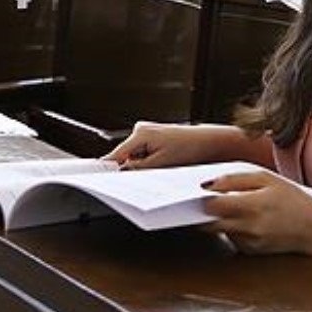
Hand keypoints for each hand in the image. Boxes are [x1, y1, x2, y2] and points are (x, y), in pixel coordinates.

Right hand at [103, 121, 231, 169]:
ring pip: (135, 157)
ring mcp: (147, 133)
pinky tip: (162, 164)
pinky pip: (144, 154)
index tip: (101, 180)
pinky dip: (150, 161)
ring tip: (161, 167)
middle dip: (132, 169)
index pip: (115, 155)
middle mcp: (141, 130)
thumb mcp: (161, 164)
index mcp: (140, 133)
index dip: (109, 170)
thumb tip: (122, 172)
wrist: (210, 142)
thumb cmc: (191, 148)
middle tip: (146, 177)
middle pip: (125, 156)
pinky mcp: (154, 138)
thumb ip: (138, 168)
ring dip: (143, 166)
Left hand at [201, 170, 311, 255]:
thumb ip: (236, 179)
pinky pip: (233, 238)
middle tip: (205, 202)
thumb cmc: (292, 199)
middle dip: (205, 213)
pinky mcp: (251, 251)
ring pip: (220, 230)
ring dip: (221, 220)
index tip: (201, 192)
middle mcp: (249, 228)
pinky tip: (248, 220)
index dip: (203, 199)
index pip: (213, 206)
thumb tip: (209, 185)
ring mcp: (249, 242)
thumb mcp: (268, 179)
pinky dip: (234, 229)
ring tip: (237, 208)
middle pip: (210, 223)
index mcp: (253, 205)